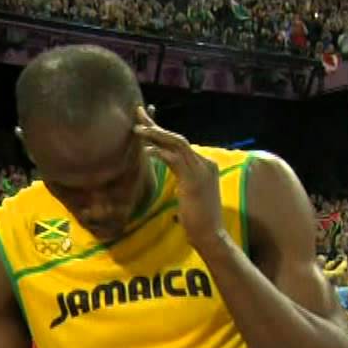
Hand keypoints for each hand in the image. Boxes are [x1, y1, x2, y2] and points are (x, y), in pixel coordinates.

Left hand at [133, 106, 225, 253]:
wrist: (211, 236)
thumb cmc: (199, 221)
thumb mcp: (190, 195)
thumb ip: (184, 181)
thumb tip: (174, 179)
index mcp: (205, 165)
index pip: (180, 143)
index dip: (162, 131)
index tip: (146, 122)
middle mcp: (205, 163)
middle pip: (177, 138)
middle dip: (156, 125)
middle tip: (138, 112)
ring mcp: (201, 169)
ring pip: (176, 143)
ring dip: (155, 134)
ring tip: (136, 128)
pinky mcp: (194, 179)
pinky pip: (173, 159)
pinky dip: (158, 152)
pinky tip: (145, 150)